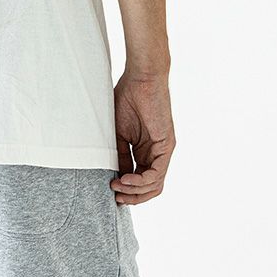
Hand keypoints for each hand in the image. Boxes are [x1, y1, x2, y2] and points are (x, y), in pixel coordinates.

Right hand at [109, 71, 175, 204]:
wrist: (140, 78)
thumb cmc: (127, 98)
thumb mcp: (118, 132)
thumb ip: (119, 155)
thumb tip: (116, 177)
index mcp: (144, 151)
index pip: (139, 180)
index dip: (126, 190)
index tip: (109, 190)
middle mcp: (155, 154)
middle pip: (149, 189)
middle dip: (132, 197)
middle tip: (114, 197)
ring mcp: (162, 151)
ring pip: (154, 185)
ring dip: (135, 192)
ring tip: (117, 187)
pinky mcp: (167, 146)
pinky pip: (157, 173)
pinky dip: (141, 181)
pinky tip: (126, 179)